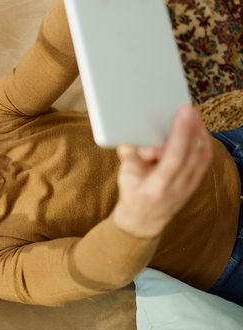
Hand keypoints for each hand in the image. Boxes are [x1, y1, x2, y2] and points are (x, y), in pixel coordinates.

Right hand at [112, 105, 212, 237]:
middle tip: (188, 108)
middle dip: (192, 128)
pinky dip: (204, 143)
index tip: (182, 114)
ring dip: (200, 133)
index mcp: (157, 187)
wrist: (143, 221)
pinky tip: (199, 130)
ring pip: (202, 157)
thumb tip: (133, 138)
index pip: (174, 158)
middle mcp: (177, 188)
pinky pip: (205, 161)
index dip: (180, 134)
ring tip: (193, 115)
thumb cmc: (132, 195)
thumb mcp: (124, 176)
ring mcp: (188, 188)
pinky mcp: (195, 184)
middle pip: (192, 154)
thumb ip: (130, 156)